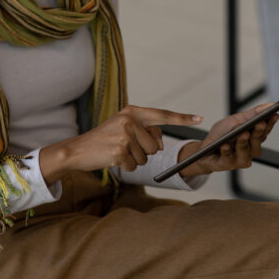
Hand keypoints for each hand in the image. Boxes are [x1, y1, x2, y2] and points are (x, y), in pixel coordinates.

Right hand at [40, 105, 202, 184]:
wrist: (77, 150)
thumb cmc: (104, 140)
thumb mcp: (123, 128)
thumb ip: (144, 131)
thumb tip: (161, 144)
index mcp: (132, 112)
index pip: (163, 115)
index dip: (183, 118)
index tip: (200, 118)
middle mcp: (130, 121)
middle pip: (156, 145)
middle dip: (145, 151)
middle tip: (125, 147)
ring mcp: (124, 136)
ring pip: (146, 157)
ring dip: (134, 159)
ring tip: (117, 152)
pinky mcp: (119, 151)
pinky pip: (135, 166)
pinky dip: (126, 167)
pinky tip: (113, 159)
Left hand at [176, 103, 278, 178]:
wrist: (204, 149)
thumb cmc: (222, 134)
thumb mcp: (236, 120)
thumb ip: (252, 114)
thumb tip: (270, 105)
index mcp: (254, 138)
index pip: (265, 130)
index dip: (271, 122)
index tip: (275, 114)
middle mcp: (250, 150)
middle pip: (258, 141)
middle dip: (259, 131)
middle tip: (261, 123)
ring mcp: (240, 159)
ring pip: (245, 151)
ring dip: (243, 142)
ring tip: (242, 134)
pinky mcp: (227, 165)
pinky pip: (229, 158)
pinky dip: (227, 151)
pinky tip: (225, 145)